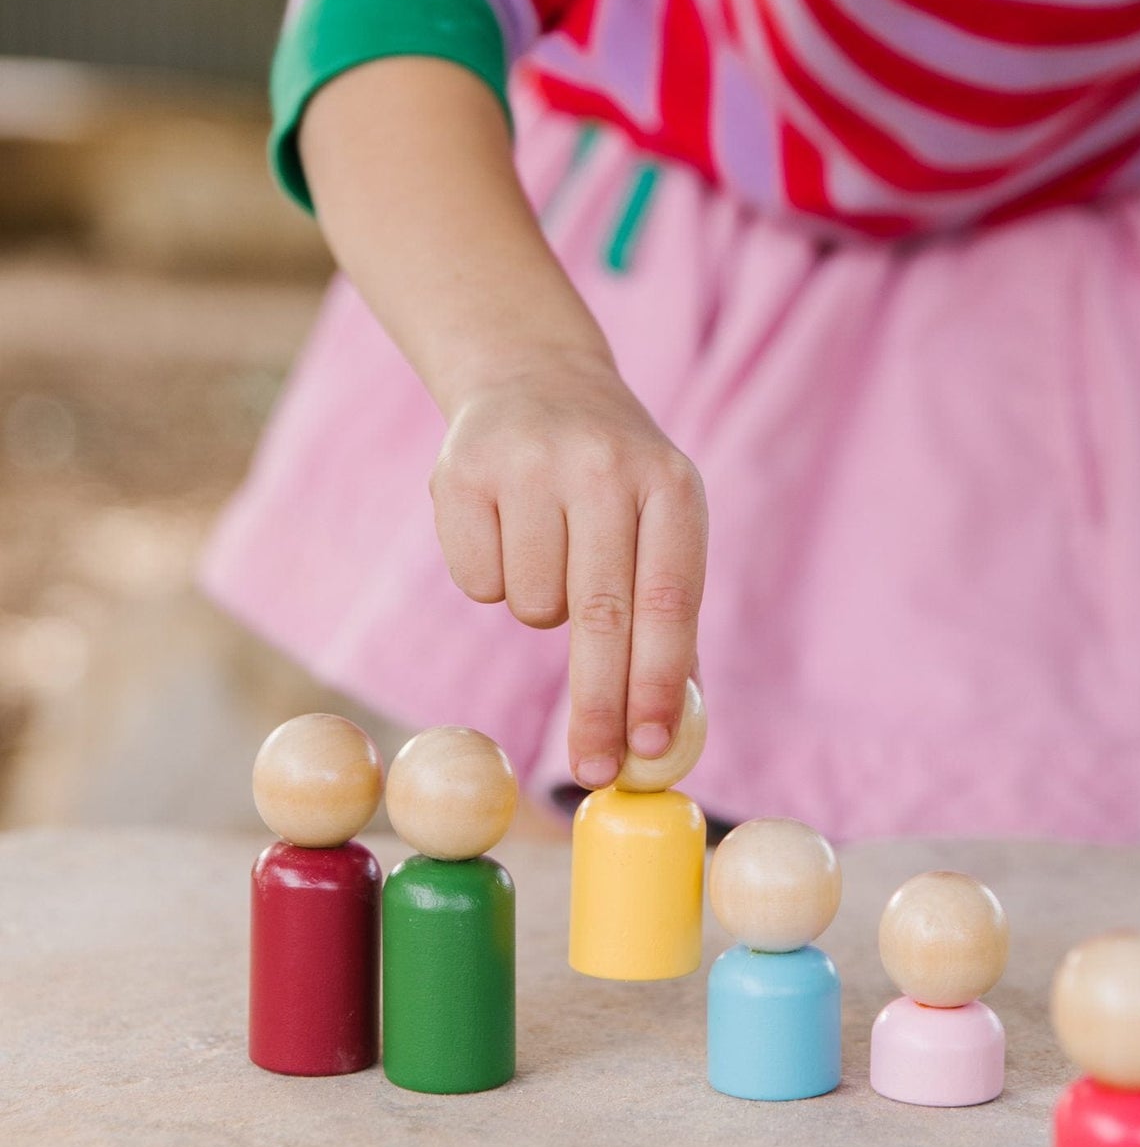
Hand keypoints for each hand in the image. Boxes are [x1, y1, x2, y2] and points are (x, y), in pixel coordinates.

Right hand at [430, 348, 707, 785]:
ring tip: (549, 552)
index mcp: (670, 482)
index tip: (652, 751)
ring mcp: (529, 463)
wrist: (532, 377)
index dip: (659, 682)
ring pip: (532, 604)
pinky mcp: (463, 472)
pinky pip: (478, 582)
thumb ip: (668, 618)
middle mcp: (603, 465)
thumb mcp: (659, 521)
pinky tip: (504, 528)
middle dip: (598, 705)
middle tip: (593, 769)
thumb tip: (669, 733)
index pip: (668, 601)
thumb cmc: (611, 481)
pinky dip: (491, 580)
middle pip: (602, 615)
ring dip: (540, 609)